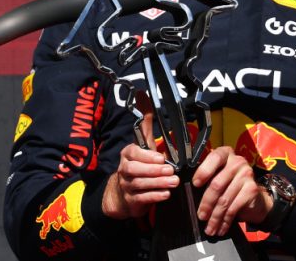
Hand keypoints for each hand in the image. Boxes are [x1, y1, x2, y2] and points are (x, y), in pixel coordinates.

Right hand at [102, 91, 178, 218]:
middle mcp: (125, 170)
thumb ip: (145, 120)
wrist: (122, 194)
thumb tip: (142, 93)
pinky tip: (166, 195)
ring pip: (140, 185)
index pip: (133, 153)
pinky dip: (154, 197)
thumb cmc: (138, 164)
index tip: (161, 158)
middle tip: (171, 172)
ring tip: (173, 183)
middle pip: (135, 170)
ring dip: (158, 184)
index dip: (147, 156)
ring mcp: (127, 186)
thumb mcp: (142, 142)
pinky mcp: (132, 201)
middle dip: (154, 171)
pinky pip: (142, 199)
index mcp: (128, 154)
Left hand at [192, 146, 272, 236]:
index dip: (203, 171)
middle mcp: (237, 161)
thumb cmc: (230, 186)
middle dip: (206, 203)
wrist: (255, 198)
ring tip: (209, 227)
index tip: (195, 184)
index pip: (214, 157)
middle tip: (201, 216)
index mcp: (226, 154)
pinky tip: (221, 228)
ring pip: (224, 199)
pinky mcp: (252, 189)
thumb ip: (207, 178)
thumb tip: (190, 192)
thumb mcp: (219, 177)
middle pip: (217, 184)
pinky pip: (234, 207)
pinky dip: (225, 221)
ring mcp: (246, 174)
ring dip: (215, 217)